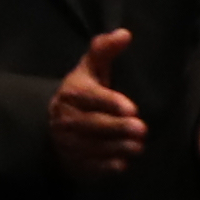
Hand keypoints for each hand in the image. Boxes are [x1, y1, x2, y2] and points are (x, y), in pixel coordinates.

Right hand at [48, 27, 143, 179]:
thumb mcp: (91, 68)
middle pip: (93, 124)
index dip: (111, 102)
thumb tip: (125, 33)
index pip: (91, 97)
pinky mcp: (73, 161)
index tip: (132, 108)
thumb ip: (105, 51)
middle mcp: (66, 117)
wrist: (57, 122)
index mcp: (72, 92)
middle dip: (118, 128)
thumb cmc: (84, 91)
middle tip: (142, 129)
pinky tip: (123, 163)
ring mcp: (67, 141)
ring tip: (139, 147)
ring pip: (92, 146)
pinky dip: (106, 166)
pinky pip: (89, 165)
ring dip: (117, 148)